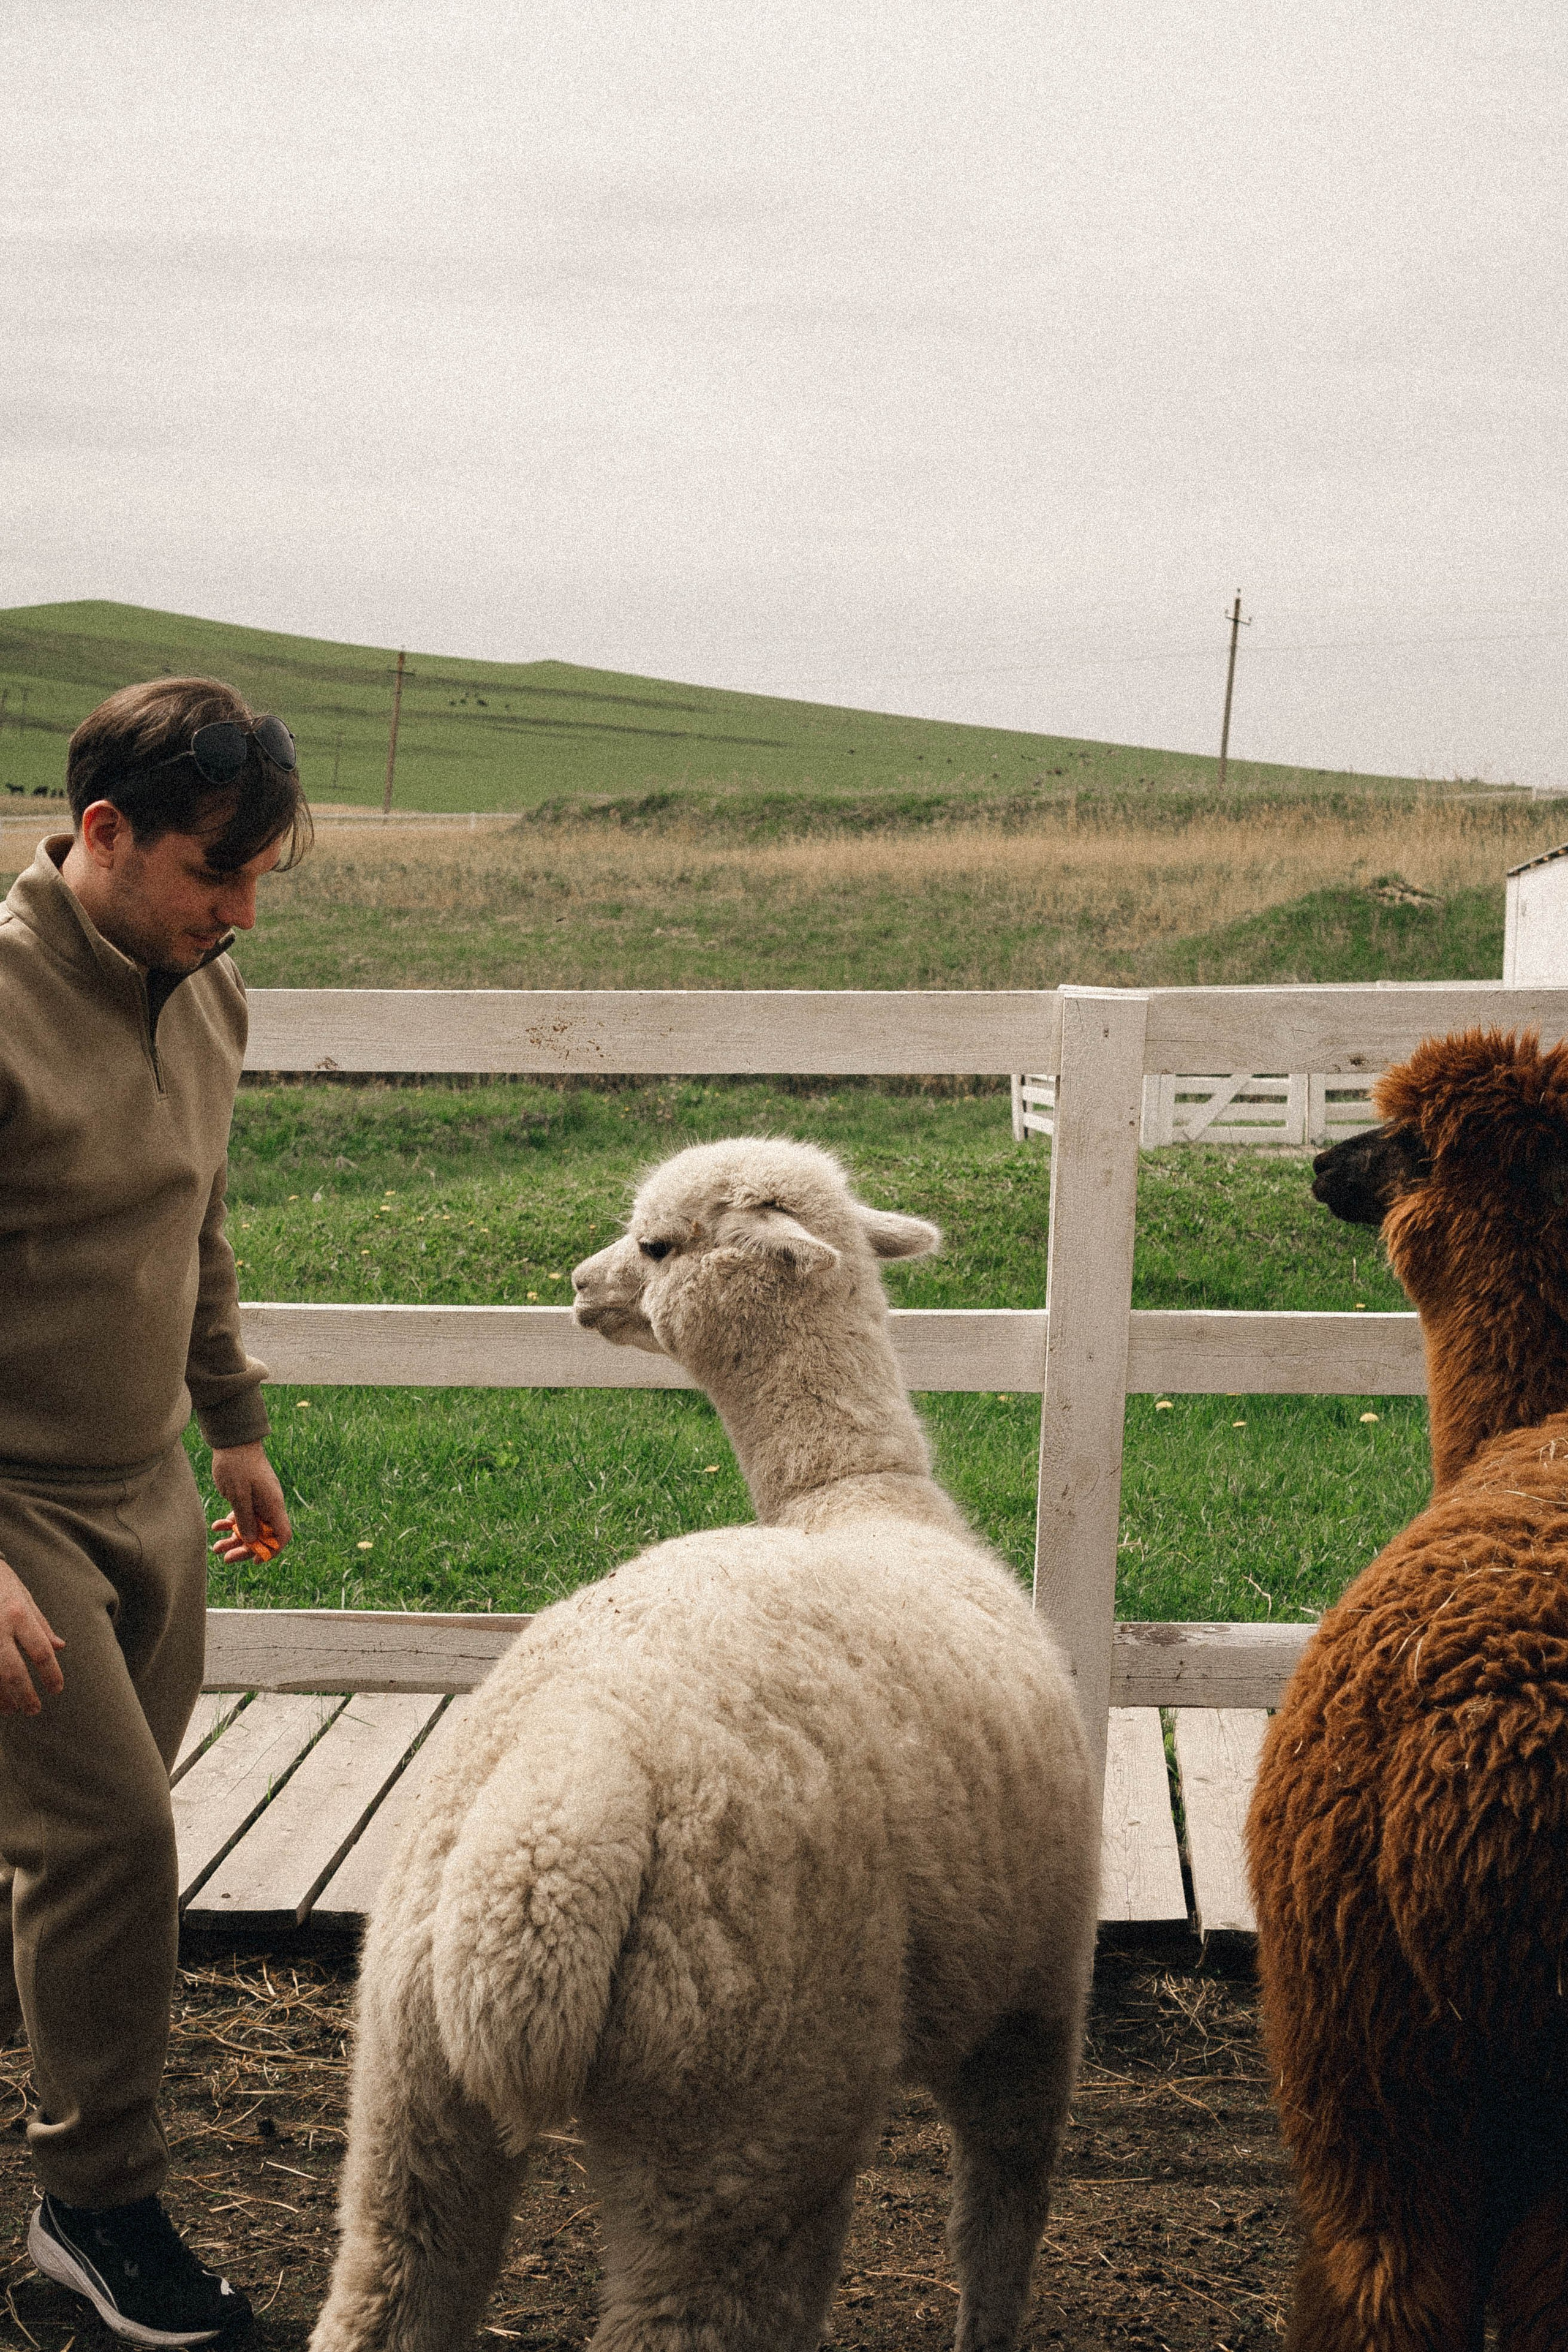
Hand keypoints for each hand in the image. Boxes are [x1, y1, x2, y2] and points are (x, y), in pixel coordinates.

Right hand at [0, 1555, 64, 1714]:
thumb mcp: (23, 1596)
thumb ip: (40, 1624)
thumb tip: (60, 1647)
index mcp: (19, 1614)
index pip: (41, 1652)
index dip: (51, 1675)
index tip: (56, 1690)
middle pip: (14, 1672)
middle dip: (25, 1695)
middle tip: (34, 1710)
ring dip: (2, 1698)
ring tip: (11, 1709)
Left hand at [210, 1443, 291, 1563]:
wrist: (233, 1442)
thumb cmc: (237, 1465)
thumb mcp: (239, 1494)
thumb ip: (244, 1519)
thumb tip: (250, 1540)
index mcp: (273, 1505)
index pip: (282, 1535)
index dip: (271, 1550)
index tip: (255, 1560)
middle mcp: (268, 1506)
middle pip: (263, 1536)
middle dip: (245, 1549)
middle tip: (226, 1559)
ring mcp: (258, 1502)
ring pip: (249, 1528)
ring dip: (234, 1539)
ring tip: (216, 1548)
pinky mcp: (247, 1497)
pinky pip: (241, 1517)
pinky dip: (229, 1524)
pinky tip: (216, 1526)